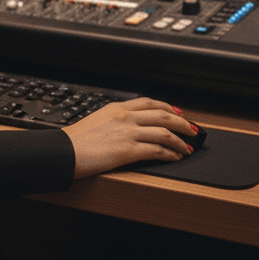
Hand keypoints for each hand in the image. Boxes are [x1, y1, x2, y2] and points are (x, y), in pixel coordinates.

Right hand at [62, 97, 198, 177]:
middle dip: (182, 123)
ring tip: (188, 147)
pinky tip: (175, 157)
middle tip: (193, 129)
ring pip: (164, 132)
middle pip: (162, 115)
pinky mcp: (128, 150)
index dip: (167, 107)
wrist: (65, 151)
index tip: (178, 113)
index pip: (149, 102)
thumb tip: (127, 126)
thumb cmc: (75, 140)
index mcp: (116, 108)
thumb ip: (114, 120)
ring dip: (180, 140)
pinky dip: (170, 154)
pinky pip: (157, 150)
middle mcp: (125, 117)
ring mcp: (128, 133)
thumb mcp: (96, 121)